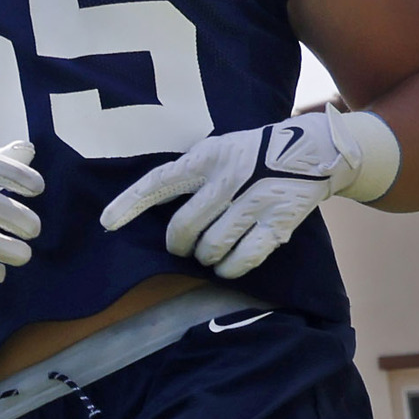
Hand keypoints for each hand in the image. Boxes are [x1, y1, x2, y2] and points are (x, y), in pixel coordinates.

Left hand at [100, 110, 398, 277]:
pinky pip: (244, 258)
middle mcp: (227, 179)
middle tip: (182, 248)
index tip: (107, 223)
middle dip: (178, 245)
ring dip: (205, 258)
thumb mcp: (218, 149)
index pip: (159, 182)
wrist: (312, 150)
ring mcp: (253, 201)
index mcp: (206, 158)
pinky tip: (228, 265)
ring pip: (211, 247)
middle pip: (184, 227)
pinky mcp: (277, 221)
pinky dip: (231, 268)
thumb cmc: (253, 154)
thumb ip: (190, 173)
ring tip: (209, 253)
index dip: (130, 204)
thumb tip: (154, 206)